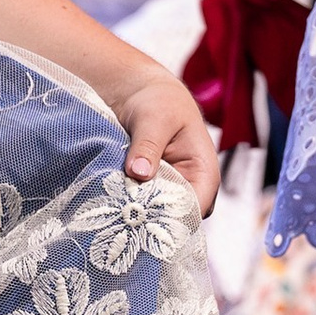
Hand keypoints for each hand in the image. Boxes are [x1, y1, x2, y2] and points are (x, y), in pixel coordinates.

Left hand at [111, 72, 218, 212]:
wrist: (147, 94)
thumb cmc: (160, 102)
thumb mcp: (154, 119)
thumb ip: (148, 146)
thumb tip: (138, 173)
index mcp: (205, 173)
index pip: (192, 210)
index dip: (168, 219)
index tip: (138, 216)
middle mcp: (192, 189)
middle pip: (174, 219)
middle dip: (149, 219)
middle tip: (118, 216)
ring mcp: (172, 192)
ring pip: (156, 215)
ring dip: (136, 212)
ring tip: (112, 211)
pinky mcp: (152, 191)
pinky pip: (142, 206)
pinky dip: (128, 205)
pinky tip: (111, 204)